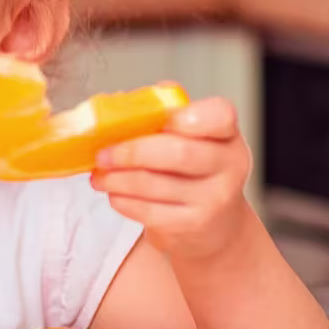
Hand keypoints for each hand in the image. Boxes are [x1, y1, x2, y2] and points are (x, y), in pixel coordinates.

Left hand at [90, 96, 255, 260]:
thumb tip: (121, 102)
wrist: (214, 226)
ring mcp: (214, 199)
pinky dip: (124, 201)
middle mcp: (228, 166)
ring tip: (99, 175)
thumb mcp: (191, 140)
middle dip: (131, 151)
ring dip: (117, 178)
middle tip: (103, 154)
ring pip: (155, 184)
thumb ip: (164, 116)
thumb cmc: (193, 173)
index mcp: (226, 134)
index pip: (221, 115)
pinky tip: (114, 193)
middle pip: (177, 152)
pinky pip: (149, 211)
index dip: (191, 115)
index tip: (162, 120)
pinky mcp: (193, 225)